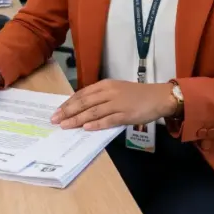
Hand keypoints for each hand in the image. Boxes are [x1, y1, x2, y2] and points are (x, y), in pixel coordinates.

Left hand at [51, 80, 176, 130]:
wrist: (159, 96)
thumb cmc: (137, 95)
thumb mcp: (116, 90)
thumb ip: (101, 97)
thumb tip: (83, 108)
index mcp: (105, 85)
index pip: (82, 94)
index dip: (68, 103)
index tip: (57, 111)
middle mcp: (109, 92)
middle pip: (84, 102)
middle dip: (68, 112)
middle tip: (55, 120)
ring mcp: (117, 103)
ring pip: (93, 111)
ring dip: (77, 119)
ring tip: (65, 126)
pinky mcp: (126, 114)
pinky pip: (108, 120)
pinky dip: (96, 124)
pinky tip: (86, 128)